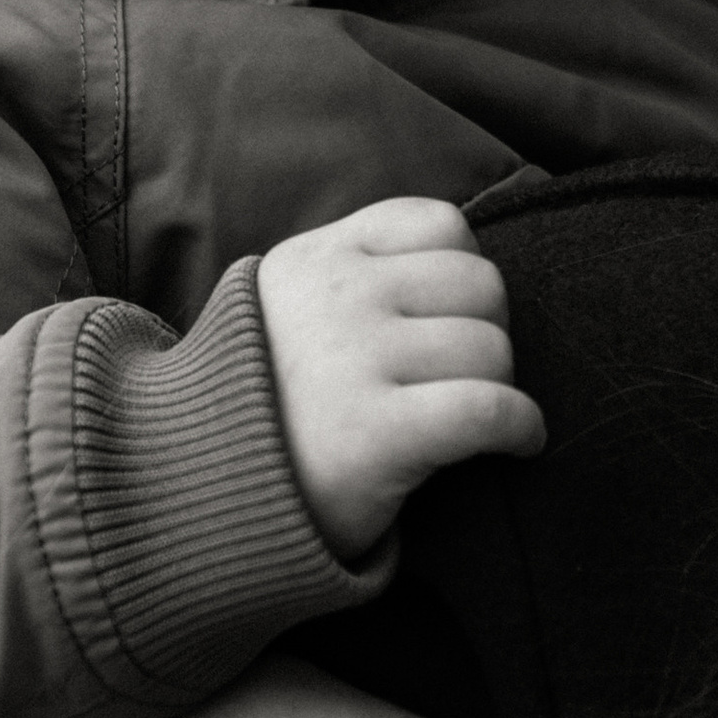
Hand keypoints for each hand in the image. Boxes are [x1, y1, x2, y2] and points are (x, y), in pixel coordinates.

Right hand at [257, 198, 543, 555]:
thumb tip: (465, 263)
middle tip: (462, 376)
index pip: (440, 224)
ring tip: (472, 415)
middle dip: (488, 331)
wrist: (196, 492)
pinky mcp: (377, 432)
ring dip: (502, 387)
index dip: (463, 273)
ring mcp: (355, 361)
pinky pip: (491, 409)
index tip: (447, 320)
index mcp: (318, 258)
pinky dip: (522, 428)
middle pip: (481, 285)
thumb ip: (356, 272)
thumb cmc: (268, 407)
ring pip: (493, 348)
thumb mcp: (287, 307)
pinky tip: (518, 444)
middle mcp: (337, 297)